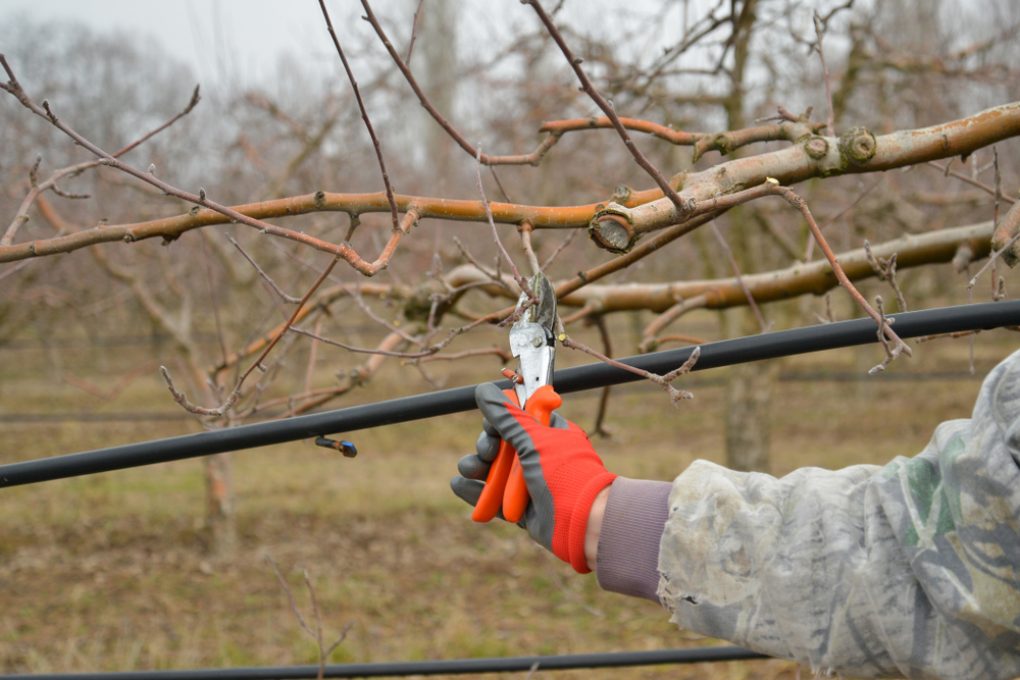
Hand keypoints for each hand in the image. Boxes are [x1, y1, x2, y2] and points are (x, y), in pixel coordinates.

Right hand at [451, 383, 616, 572]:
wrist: (582, 522)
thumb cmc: (564, 474)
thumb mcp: (533, 440)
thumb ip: (507, 417)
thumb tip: (484, 390)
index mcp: (549, 433)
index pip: (518, 418)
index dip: (500, 420)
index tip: (491, 425)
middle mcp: (539, 456)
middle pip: (500, 444)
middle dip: (487, 446)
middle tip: (488, 452)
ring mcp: (529, 483)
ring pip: (493, 470)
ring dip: (476, 467)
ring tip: (470, 471)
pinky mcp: (520, 508)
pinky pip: (492, 497)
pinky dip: (475, 491)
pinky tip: (459, 484)